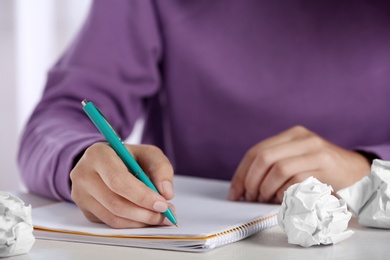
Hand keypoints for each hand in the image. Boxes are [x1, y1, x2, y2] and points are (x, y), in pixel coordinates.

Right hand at [70, 142, 174, 227]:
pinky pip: (110, 222)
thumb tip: (166, 193)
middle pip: (115, 202)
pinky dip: (131, 224)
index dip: (142, 196)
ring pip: (113, 217)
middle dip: (144, 213)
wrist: (106, 162)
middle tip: (166, 214)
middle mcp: (83, 174)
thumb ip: (161, 168)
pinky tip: (145, 217)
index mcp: (98, 155)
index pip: (118, 181)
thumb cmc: (128, 157)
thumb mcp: (148, 154)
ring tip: (159, 217)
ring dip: (140, 221)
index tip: (163, 204)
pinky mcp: (85, 209)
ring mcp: (80, 194)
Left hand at [228, 125, 370, 203]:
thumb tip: (243, 186)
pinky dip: (283, 193)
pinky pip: (296, 180)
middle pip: (264, 157)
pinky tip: (281, 198)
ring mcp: (315, 151)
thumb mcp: (297, 159)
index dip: (241, 174)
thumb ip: (274, 164)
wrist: (357, 173)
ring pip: (278, 169)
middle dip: (250, 181)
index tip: (234, 193)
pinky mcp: (326, 167)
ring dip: (266, 189)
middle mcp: (302, 138)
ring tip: (264, 199)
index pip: (256, 151)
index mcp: (291, 134)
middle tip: (249, 197)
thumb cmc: (321, 170)